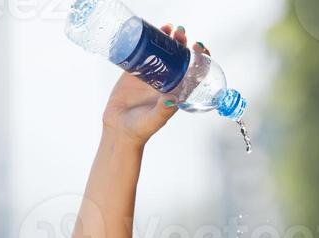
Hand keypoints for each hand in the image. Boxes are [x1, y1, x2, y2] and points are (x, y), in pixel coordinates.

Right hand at [101, 24, 210, 146]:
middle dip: (182, 44)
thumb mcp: (155, 120)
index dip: (199, 58)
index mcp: (176, 92)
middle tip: (180, 34)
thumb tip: (172, 98)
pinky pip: (143, 52)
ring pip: (162, 52)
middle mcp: (166, 82)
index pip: (193, 73)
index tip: (199, 47)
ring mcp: (151, 75)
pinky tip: (151, 31)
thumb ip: (164, 110)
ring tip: (169, 28)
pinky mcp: (135, 71)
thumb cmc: (141, 129)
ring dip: (167, 39)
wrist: (119, 129)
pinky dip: (148, 41)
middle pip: (178, 58)